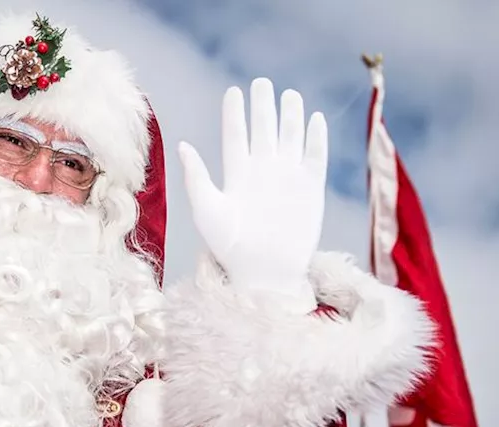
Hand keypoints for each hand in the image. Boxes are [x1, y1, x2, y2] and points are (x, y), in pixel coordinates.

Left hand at [179, 78, 328, 310]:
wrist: (263, 272)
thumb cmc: (229, 246)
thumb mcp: (207, 210)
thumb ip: (196, 177)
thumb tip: (183, 146)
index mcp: (236, 174)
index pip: (236, 135)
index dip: (235, 113)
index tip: (234, 91)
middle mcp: (262, 171)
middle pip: (263, 130)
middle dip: (263, 106)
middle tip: (262, 83)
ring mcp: (288, 177)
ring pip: (290, 137)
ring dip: (290, 116)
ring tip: (289, 94)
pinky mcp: (311, 188)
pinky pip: (315, 156)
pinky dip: (316, 137)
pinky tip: (313, 118)